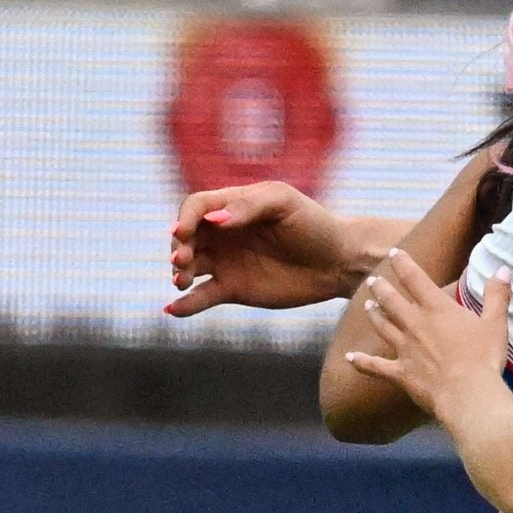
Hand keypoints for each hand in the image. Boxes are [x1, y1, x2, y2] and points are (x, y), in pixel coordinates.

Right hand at [167, 182, 362, 315]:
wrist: (339, 262)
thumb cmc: (314, 224)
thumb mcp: (284, 203)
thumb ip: (249, 206)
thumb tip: (214, 219)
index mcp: (233, 206)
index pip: (195, 207)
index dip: (184, 218)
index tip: (182, 232)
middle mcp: (223, 234)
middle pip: (185, 238)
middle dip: (178, 248)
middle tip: (183, 260)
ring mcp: (226, 262)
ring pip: (188, 267)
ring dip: (178, 273)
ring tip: (182, 281)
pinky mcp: (233, 289)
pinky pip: (201, 297)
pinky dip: (185, 305)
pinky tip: (173, 309)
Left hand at [345, 252, 510, 418]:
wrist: (467, 394)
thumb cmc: (483, 357)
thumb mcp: (496, 323)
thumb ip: (496, 295)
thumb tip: (502, 269)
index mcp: (437, 309)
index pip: (415, 279)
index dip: (403, 263)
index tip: (394, 253)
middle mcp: (415, 324)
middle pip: (392, 300)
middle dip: (381, 288)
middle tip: (373, 279)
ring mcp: (404, 349)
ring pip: (382, 326)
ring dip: (374, 314)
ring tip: (366, 304)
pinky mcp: (400, 372)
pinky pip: (375, 366)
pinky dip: (361, 362)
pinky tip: (350, 357)